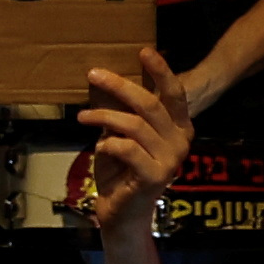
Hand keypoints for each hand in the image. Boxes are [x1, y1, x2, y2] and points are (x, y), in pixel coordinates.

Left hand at [72, 49, 194, 235]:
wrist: (122, 213)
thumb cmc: (122, 171)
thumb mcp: (124, 135)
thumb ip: (125, 112)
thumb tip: (107, 79)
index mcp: (179, 128)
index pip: (174, 93)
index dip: (161, 71)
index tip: (144, 50)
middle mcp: (181, 142)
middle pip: (150, 104)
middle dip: (120, 86)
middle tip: (94, 74)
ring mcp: (170, 160)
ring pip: (134, 125)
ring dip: (104, 116)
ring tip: (83, 117)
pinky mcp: (154, 176)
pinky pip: (126, 148)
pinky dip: (108, 143)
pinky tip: (99, 146)